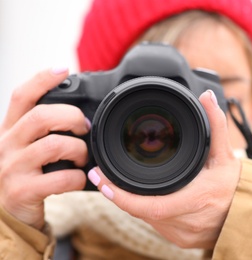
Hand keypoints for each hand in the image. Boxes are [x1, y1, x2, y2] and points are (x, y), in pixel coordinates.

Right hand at [0, 68, 89, 229]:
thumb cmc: (28, 171)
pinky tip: (79, 178)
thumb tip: (80, 112)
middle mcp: (7, 144)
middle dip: (71, 117)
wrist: (10, 210)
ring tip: (82, 156)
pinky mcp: (23, 191)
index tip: (63, 68)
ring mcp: (13, 168)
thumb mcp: (28, 144)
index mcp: (10, 128)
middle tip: (85, 127)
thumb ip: (45, 128)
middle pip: (40, 116)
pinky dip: (77, 178)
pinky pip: (59, 179)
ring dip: (77, 149)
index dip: (42, 79)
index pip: (22, 96)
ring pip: (52, 146)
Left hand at [88, 90, 240, 248]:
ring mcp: (182, 235)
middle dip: (120, 195)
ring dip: (133, 202)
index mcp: (195, 201)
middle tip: (103, 177)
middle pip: (142, 212)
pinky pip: (155, 225)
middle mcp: (186, 222)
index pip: (150, 206)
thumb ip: (215, 124)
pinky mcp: (181, 240)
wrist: (249, 214)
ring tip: (119, 184)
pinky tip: (143, 197)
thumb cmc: (237, 186)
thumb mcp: (226, 154)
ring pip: (146, 219)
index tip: (102, 181)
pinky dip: (146, 211)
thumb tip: (206, 97)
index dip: (121, 196)